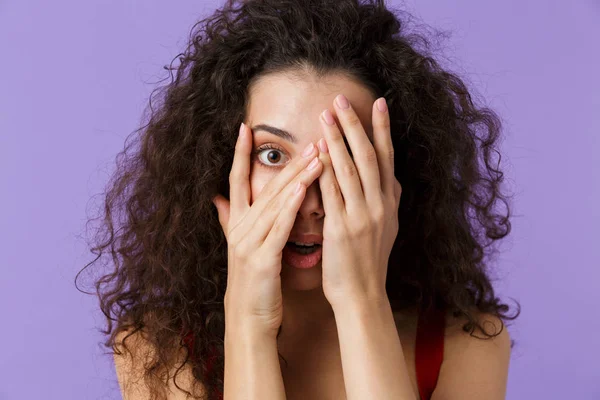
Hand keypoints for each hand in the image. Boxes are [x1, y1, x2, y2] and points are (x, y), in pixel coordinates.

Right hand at [212, 122, 323, 336]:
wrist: (248, 317)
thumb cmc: (252, 279)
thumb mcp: (238, 246)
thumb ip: (228, 219)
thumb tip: (217, 197)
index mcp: (236, 222)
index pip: (235, 180)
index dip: (240, 154)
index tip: (246, 128)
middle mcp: (240, 228)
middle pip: (264, 187)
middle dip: (288, 162)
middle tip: (310, 139)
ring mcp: (249, 242)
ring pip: (275, 203)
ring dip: (296, 177)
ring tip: (315, 156)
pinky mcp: (261, 259)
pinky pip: (279, 227)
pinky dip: (290, 207)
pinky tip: (303, 188)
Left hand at [316, 95, 401, 308]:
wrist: (363, 295)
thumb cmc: (370, 261)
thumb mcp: (388, 228)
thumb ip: (387, 201)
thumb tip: (391, 179)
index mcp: (390, 202)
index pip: (387, 157)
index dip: (382, 129)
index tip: (378, 103)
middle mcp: (380, 204)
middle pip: (368, 155)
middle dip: (355, 124)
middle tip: (341, 99)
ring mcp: (363, 215)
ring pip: (350, 168)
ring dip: (338, 138)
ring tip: (326, 114)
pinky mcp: (342, 228)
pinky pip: (333, 191)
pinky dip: (326, 168)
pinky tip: (318, 150)